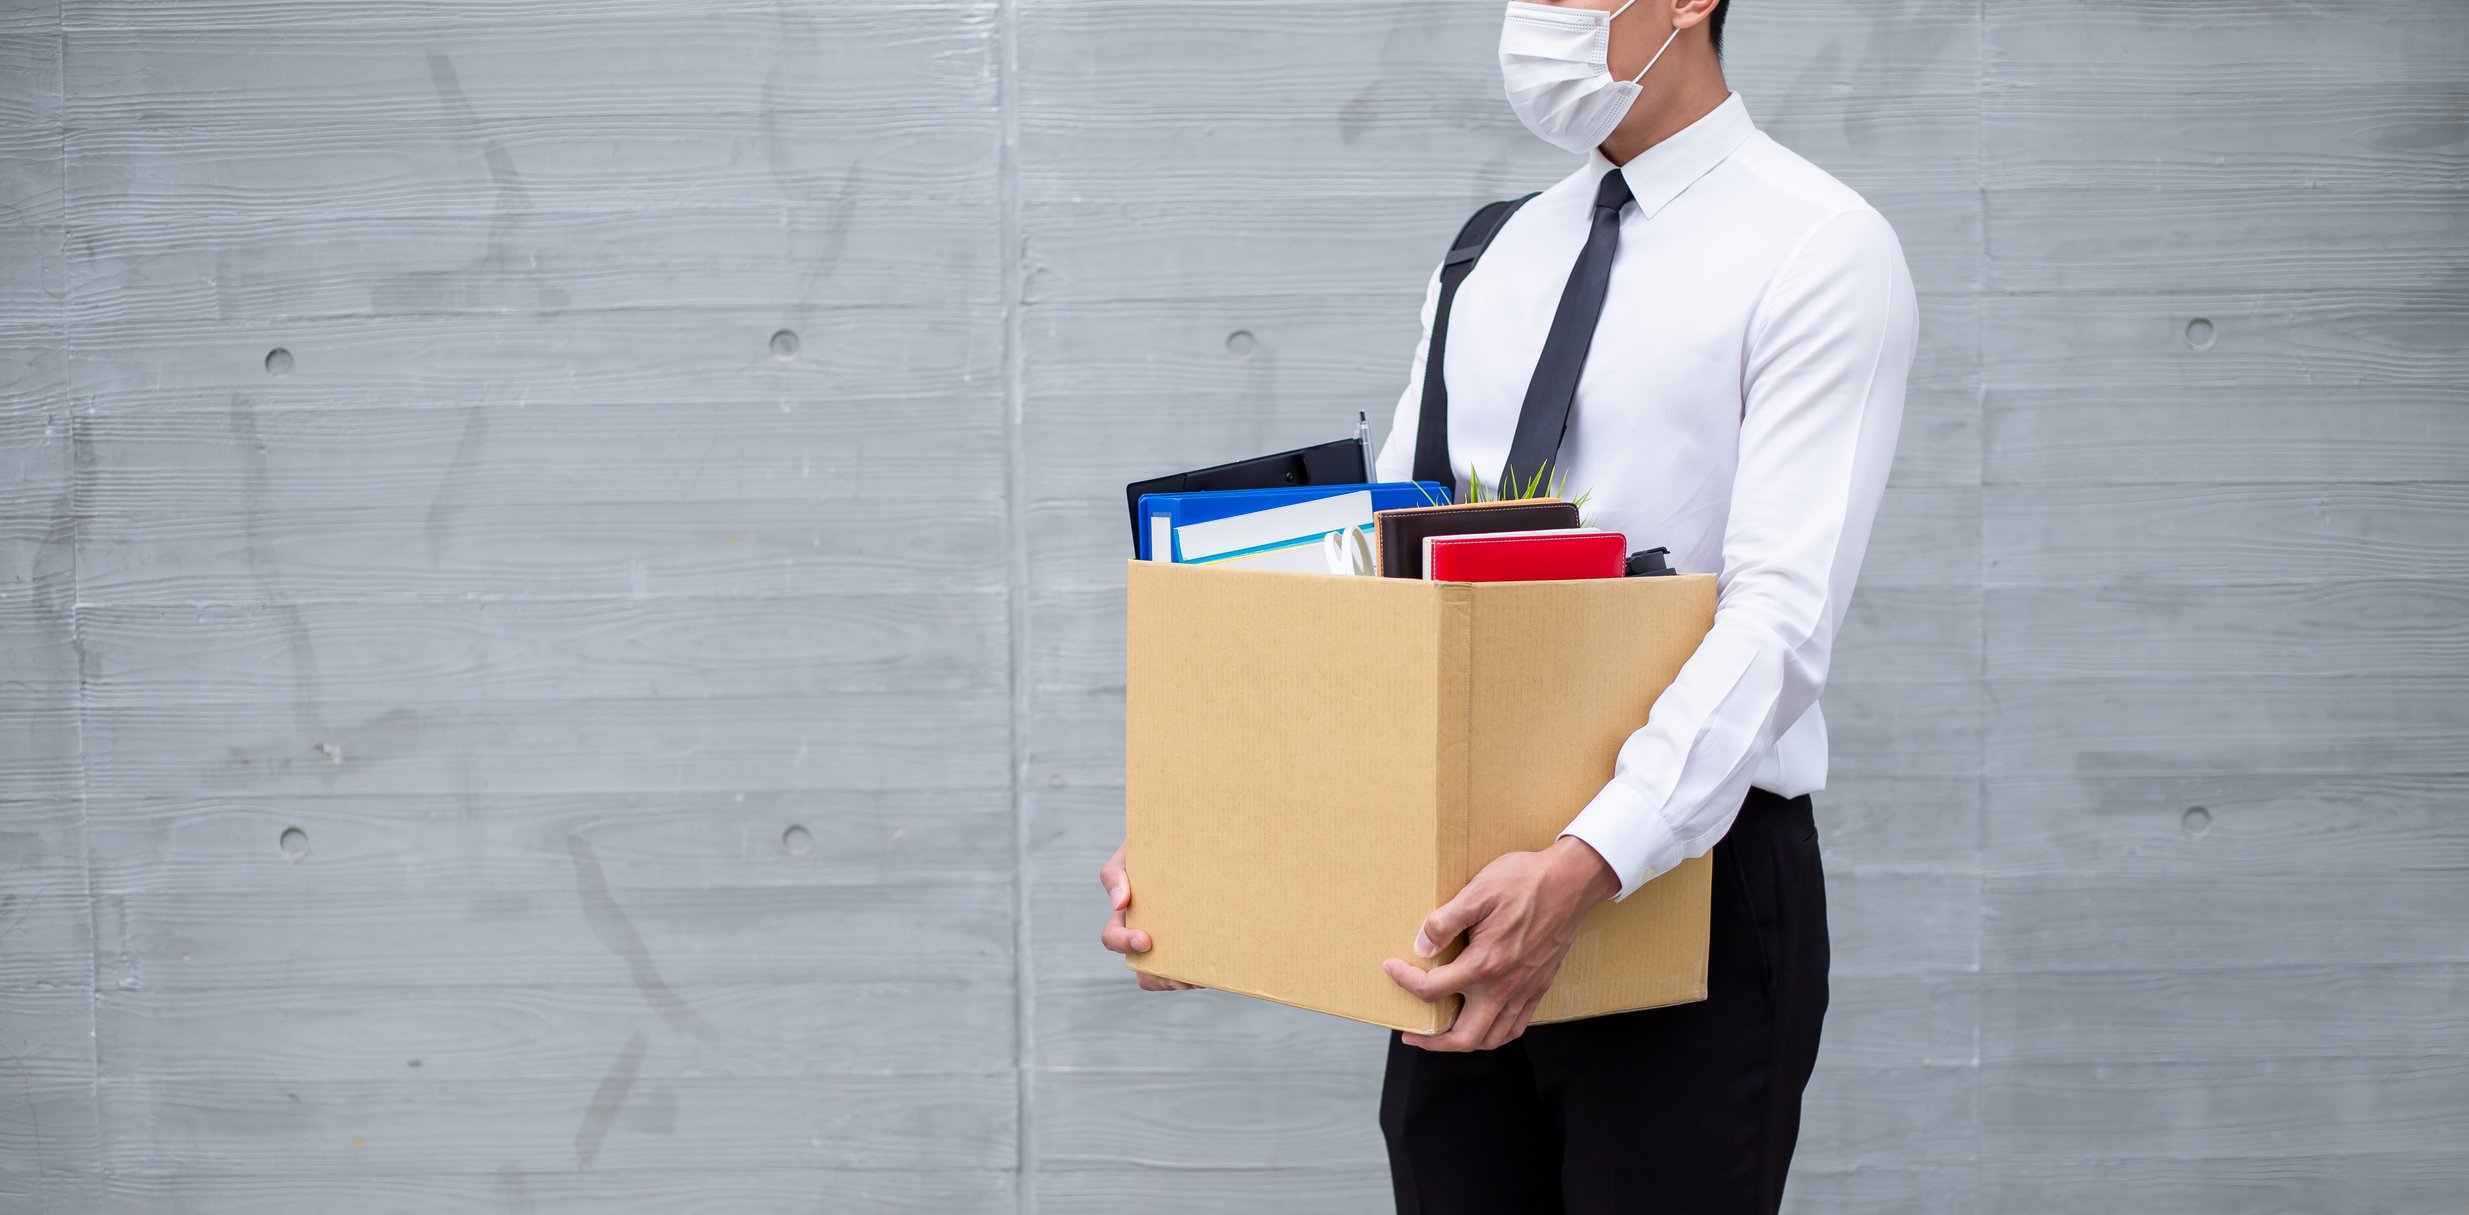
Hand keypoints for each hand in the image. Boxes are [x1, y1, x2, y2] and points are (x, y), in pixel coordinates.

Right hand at [1098, 839, 1200, 991]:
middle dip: (1156, 978)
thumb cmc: (1152, 845)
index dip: (1124, 944)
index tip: (1146, 940)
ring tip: (1197, 979)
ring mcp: (1174, 938)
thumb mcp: (1129, 852)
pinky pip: (1196, 964)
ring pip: (1168, 975)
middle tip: (1177, 977)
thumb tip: (1119, 903)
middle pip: (1141, 969)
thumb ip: (1116, 873)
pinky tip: (1215, 968)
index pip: (1114, 938)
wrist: (1190, 836)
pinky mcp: (1198, 939)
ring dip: (1179, 981)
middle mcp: (1147, 932)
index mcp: (1127, 914)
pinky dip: (1203, 971)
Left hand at [1382, 836, 1618, 1050]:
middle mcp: (1504, 986)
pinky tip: (1481, 1023)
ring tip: (1442, 1035)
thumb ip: (1445, 922)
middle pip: (1463, 1037)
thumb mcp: (1478, 891)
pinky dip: (1494, 1035)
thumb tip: (1421, 947)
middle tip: (1411, 1033)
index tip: (1392, 968)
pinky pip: (1515, 1028)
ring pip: (1491, 1039)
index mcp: (1484, 963)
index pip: (1432, 989)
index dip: (1404, 981)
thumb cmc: (1525, 881)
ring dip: (1461, 1043)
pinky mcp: (1538, 988)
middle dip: (1432, 1041)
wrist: (1571, 882)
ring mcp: (1524, 991)